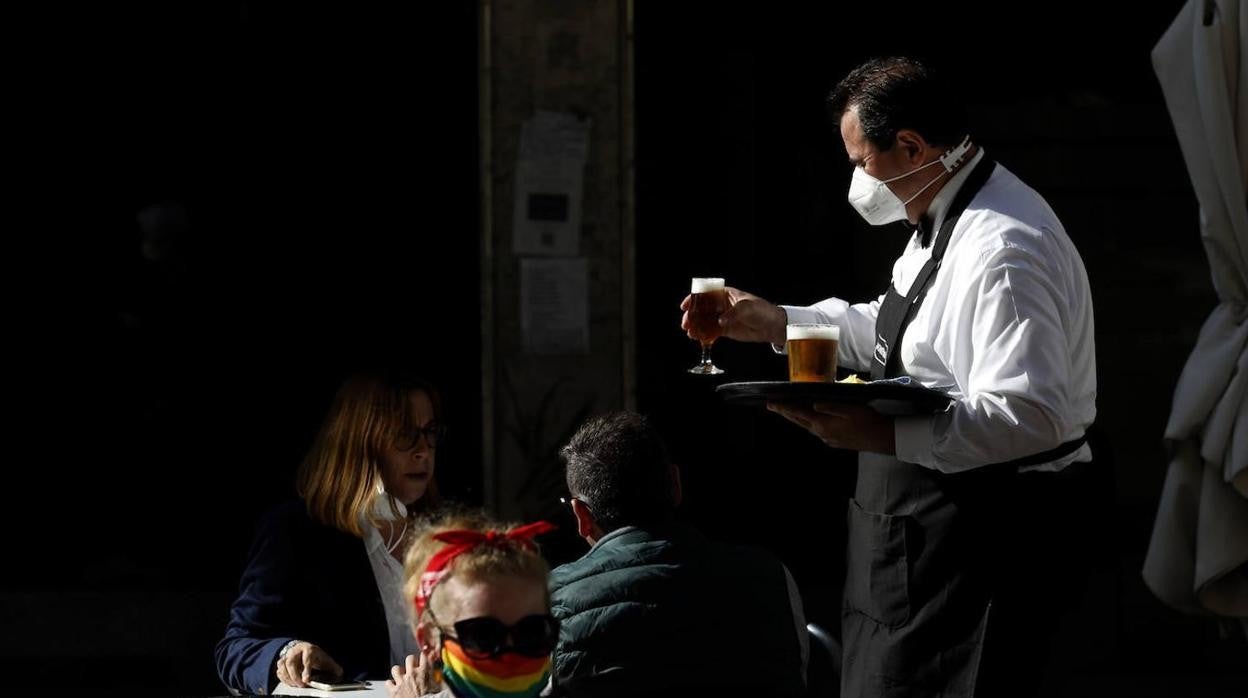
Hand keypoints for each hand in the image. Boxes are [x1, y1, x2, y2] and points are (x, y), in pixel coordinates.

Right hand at [274, 641, 342, 687]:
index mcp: (309, 649)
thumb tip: (340, 673)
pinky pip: (279, 670)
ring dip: (288, 677)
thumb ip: (333, 667)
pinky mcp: (282, 661)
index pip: (307, 658)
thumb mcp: (325, 659)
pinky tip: (289, 683)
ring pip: (282, 665)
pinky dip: (283, 678)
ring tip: (295, 685)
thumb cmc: (316, 656)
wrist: (305, 649)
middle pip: (291, 662)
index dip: (306, 670)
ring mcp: (287, 655)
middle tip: (301, 685)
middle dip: (295, 675)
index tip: (306, 680)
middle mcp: (296, 651)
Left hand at [388, 652, 439, 696]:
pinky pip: (388, 682)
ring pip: (396, 668)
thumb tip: (440, 673)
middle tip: (413, 667)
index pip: (424, 656)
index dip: (424, 656)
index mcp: (424, 672)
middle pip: (410, 658)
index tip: (424, 659)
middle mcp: (412, 674)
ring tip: (401, 675)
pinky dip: (391, 684)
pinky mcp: (394, 691)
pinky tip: (395, 686)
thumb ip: (437, 678)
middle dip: (411, 662)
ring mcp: (402, 682)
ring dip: (399, 672)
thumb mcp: (438, 687)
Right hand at [680, 286, 786, 344]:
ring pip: (704, 321)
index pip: (706, 293)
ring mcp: (723, 317)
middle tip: (686, 323)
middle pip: (702, 309)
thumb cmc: (762, 310)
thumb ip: (732, 313)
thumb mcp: (747, 307)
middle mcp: (722, 305)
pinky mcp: (725, 329)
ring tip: (690, 333)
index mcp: (725, 294)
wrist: (772, 326)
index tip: (685, 305)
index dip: (693, 299)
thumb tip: (720, 320)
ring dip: (696, 326)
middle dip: (692, 315)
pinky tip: (698, 338)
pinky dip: (704, 335)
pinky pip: (711, 332)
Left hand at [767, 402, 895, 454]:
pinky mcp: (834, 441)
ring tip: (787, 411)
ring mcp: (828, 439)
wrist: (881, 438)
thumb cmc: (867, 421)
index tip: (771, 403)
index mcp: (823, 424)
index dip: (784, 408)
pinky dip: (808, 423)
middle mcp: (822, 433)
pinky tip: (810, 420)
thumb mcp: (849, 409)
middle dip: (785, 412)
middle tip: (772, 406)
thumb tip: (813, 404)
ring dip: (796, 418)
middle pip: (799, 421)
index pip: (798, 414)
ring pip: (807, 427)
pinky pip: (816, 431)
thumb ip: (830, 406)